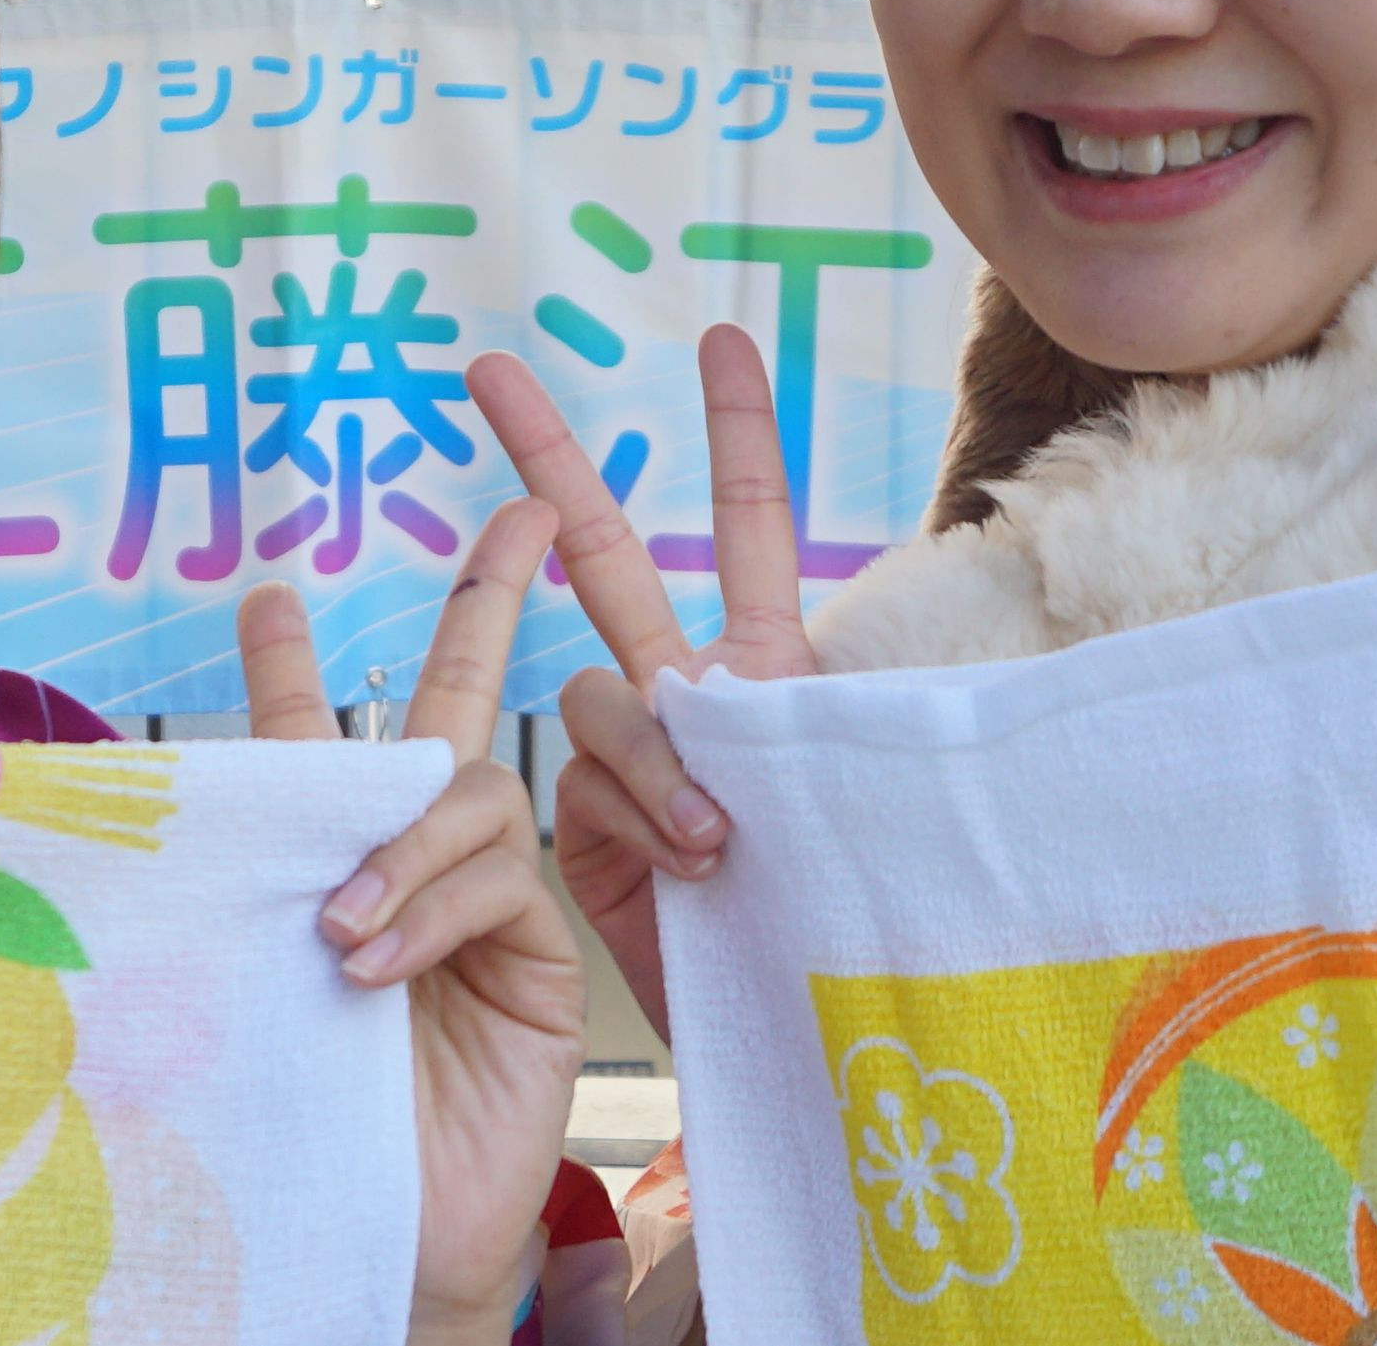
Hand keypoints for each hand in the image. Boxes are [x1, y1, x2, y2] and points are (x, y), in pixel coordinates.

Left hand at [239, 500, 581, 1345]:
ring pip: (467, 788)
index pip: (307, 736)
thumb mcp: (229, 978)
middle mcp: (408, 858)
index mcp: (318, 857)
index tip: (268, 587)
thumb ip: (230, 883)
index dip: (288, 659)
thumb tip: (163, 791)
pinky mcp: (531, 951)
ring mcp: (480, 901)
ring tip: (334, 934)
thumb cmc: (275, 1123)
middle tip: (526, 505)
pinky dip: (429, 903)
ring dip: (399, 843)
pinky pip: (496, 874)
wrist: (357, 1242)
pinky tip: (372, 960)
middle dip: (492, 598)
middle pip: (458, 699)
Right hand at [469, 324, 818, 1038]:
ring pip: (591, 684)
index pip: (752, 530)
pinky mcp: (581, 823)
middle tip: (488, 367)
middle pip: (604, 551)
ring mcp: (626, 757)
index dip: (737, 434)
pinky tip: (693, 866)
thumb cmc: (859, 921)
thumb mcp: (888, 803)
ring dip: (656, 754)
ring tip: (720, 843)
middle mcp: (687, 693)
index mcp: (774, 670)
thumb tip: (886, 688)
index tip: (721, 335)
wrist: (798, 1042)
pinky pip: (588, 780)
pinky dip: (643, 814)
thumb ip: (869, 735)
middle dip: (547, 457)